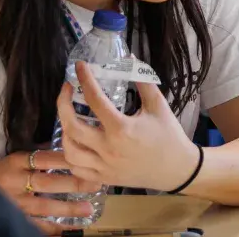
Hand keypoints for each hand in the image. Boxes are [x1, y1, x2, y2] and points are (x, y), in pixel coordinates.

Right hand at [0, 148, 100, 234]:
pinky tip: (67, 231)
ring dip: (68, 208)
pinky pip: (34, 225)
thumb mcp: (13, 159)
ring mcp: (13, 203)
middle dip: (74, 183)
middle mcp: (15, 182)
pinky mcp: (11, 217)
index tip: (88, 158)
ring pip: (44, 206)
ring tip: (88, 210)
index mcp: (16, 162)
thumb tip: (67, 148)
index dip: (66, 159)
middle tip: (96, 184)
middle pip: (48, 182)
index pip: (45, 158)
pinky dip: (51, 229)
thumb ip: (37, 156)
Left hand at [57, 61, 200, 192]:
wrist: (176, 169)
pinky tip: (75, 142)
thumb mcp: (158, 106)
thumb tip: (130, 59)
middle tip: (66, 90)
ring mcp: (104, 166)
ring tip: (69, 117)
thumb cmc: (169, 135)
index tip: (80, 66)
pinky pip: (76, 169)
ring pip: (70, 150)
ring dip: (64, 130)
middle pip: (72, 126)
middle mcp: (108, 148)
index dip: (85, 79)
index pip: (95, 99)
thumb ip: (143, 82)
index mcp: (122, 128)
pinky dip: (70, 154)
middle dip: (62, 104)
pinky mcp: (103, 178)